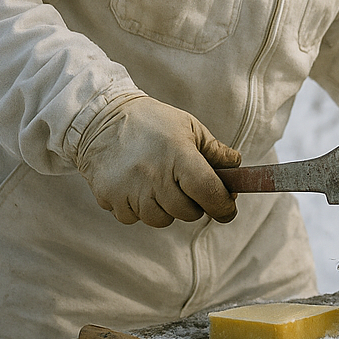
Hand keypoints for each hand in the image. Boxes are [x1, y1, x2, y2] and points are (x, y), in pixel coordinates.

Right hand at [76, 96, 240, 227]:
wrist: (101, 119)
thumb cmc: (152, 121)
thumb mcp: (188, 126)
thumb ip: (214, 150)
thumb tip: (237, 167)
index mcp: (178, 154)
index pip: (207, 191)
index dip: (223, 205)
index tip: (228, 210)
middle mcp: (154, 175)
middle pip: (187, 212)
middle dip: (195, 205)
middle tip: (190, 188)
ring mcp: (130, 190)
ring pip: (161, 220)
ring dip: (167, 209)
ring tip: (161, 184)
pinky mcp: (110, 199)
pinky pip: (134, 218)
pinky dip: (141, 209)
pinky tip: (138, 186)